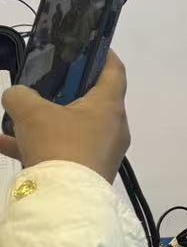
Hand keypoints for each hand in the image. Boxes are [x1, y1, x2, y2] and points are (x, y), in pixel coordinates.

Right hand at [0, 51, 131, 182]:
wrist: (66, 201)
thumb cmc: (58, 145)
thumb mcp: (31, 112)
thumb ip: (20, 95)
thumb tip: (16, 95)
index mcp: (109, 106)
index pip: (115, 71)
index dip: (105, 55)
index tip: (92, 45)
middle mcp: (113, 127)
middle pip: (91, 100)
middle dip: (66, 90)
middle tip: (45, 79)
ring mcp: (101, 150)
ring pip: (71, 127)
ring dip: (44, 120)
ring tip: (17, 112)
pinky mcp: (87, 170)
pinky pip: (60, 151)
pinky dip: (36, 145)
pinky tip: (1, 142)